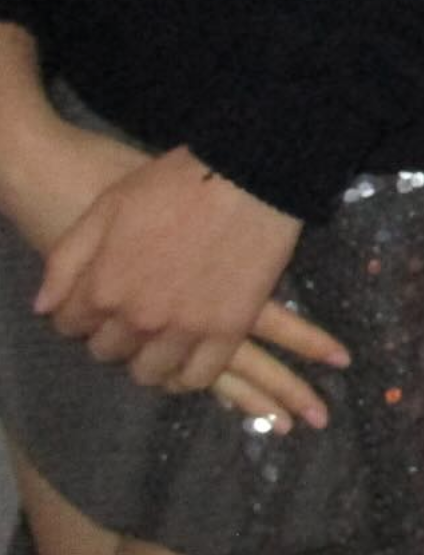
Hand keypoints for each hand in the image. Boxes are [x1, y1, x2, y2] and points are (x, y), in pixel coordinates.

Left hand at [34, 147, 345, 426]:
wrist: (248, 178)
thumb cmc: (174, 184)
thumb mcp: (107, 207)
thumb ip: (68, 259)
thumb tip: (45, 307)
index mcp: (103, 288)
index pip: (71, 325)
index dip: (81, 311)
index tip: (98, 299)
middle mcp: (138, 319)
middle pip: (109, 351)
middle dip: (114, 333)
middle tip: (133, 311)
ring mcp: (185, 329)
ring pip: (151, 372)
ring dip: (147, 358)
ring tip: (160, 337)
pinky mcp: (228, 331)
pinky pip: (199, 377)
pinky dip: (187, 376)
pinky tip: (186, 360)